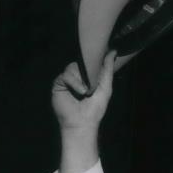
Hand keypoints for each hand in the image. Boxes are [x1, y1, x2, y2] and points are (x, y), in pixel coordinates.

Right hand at [53, 52, 115, 172]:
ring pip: (73, 67)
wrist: (83, 122)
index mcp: (87, 77)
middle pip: (80, 62)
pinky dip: (74, 82)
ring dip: (82, 79)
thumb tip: (113, 50)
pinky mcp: (58, 84)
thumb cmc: (95, 108)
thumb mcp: (106, 86)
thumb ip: (108, 69)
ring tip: (86, 92)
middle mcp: (76, 77)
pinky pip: (66, 75)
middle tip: (93, 84)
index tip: (99, 58)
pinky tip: (80, 92)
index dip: (93, 60)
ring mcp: (67, 80)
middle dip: (88, 72)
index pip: (89, 62)